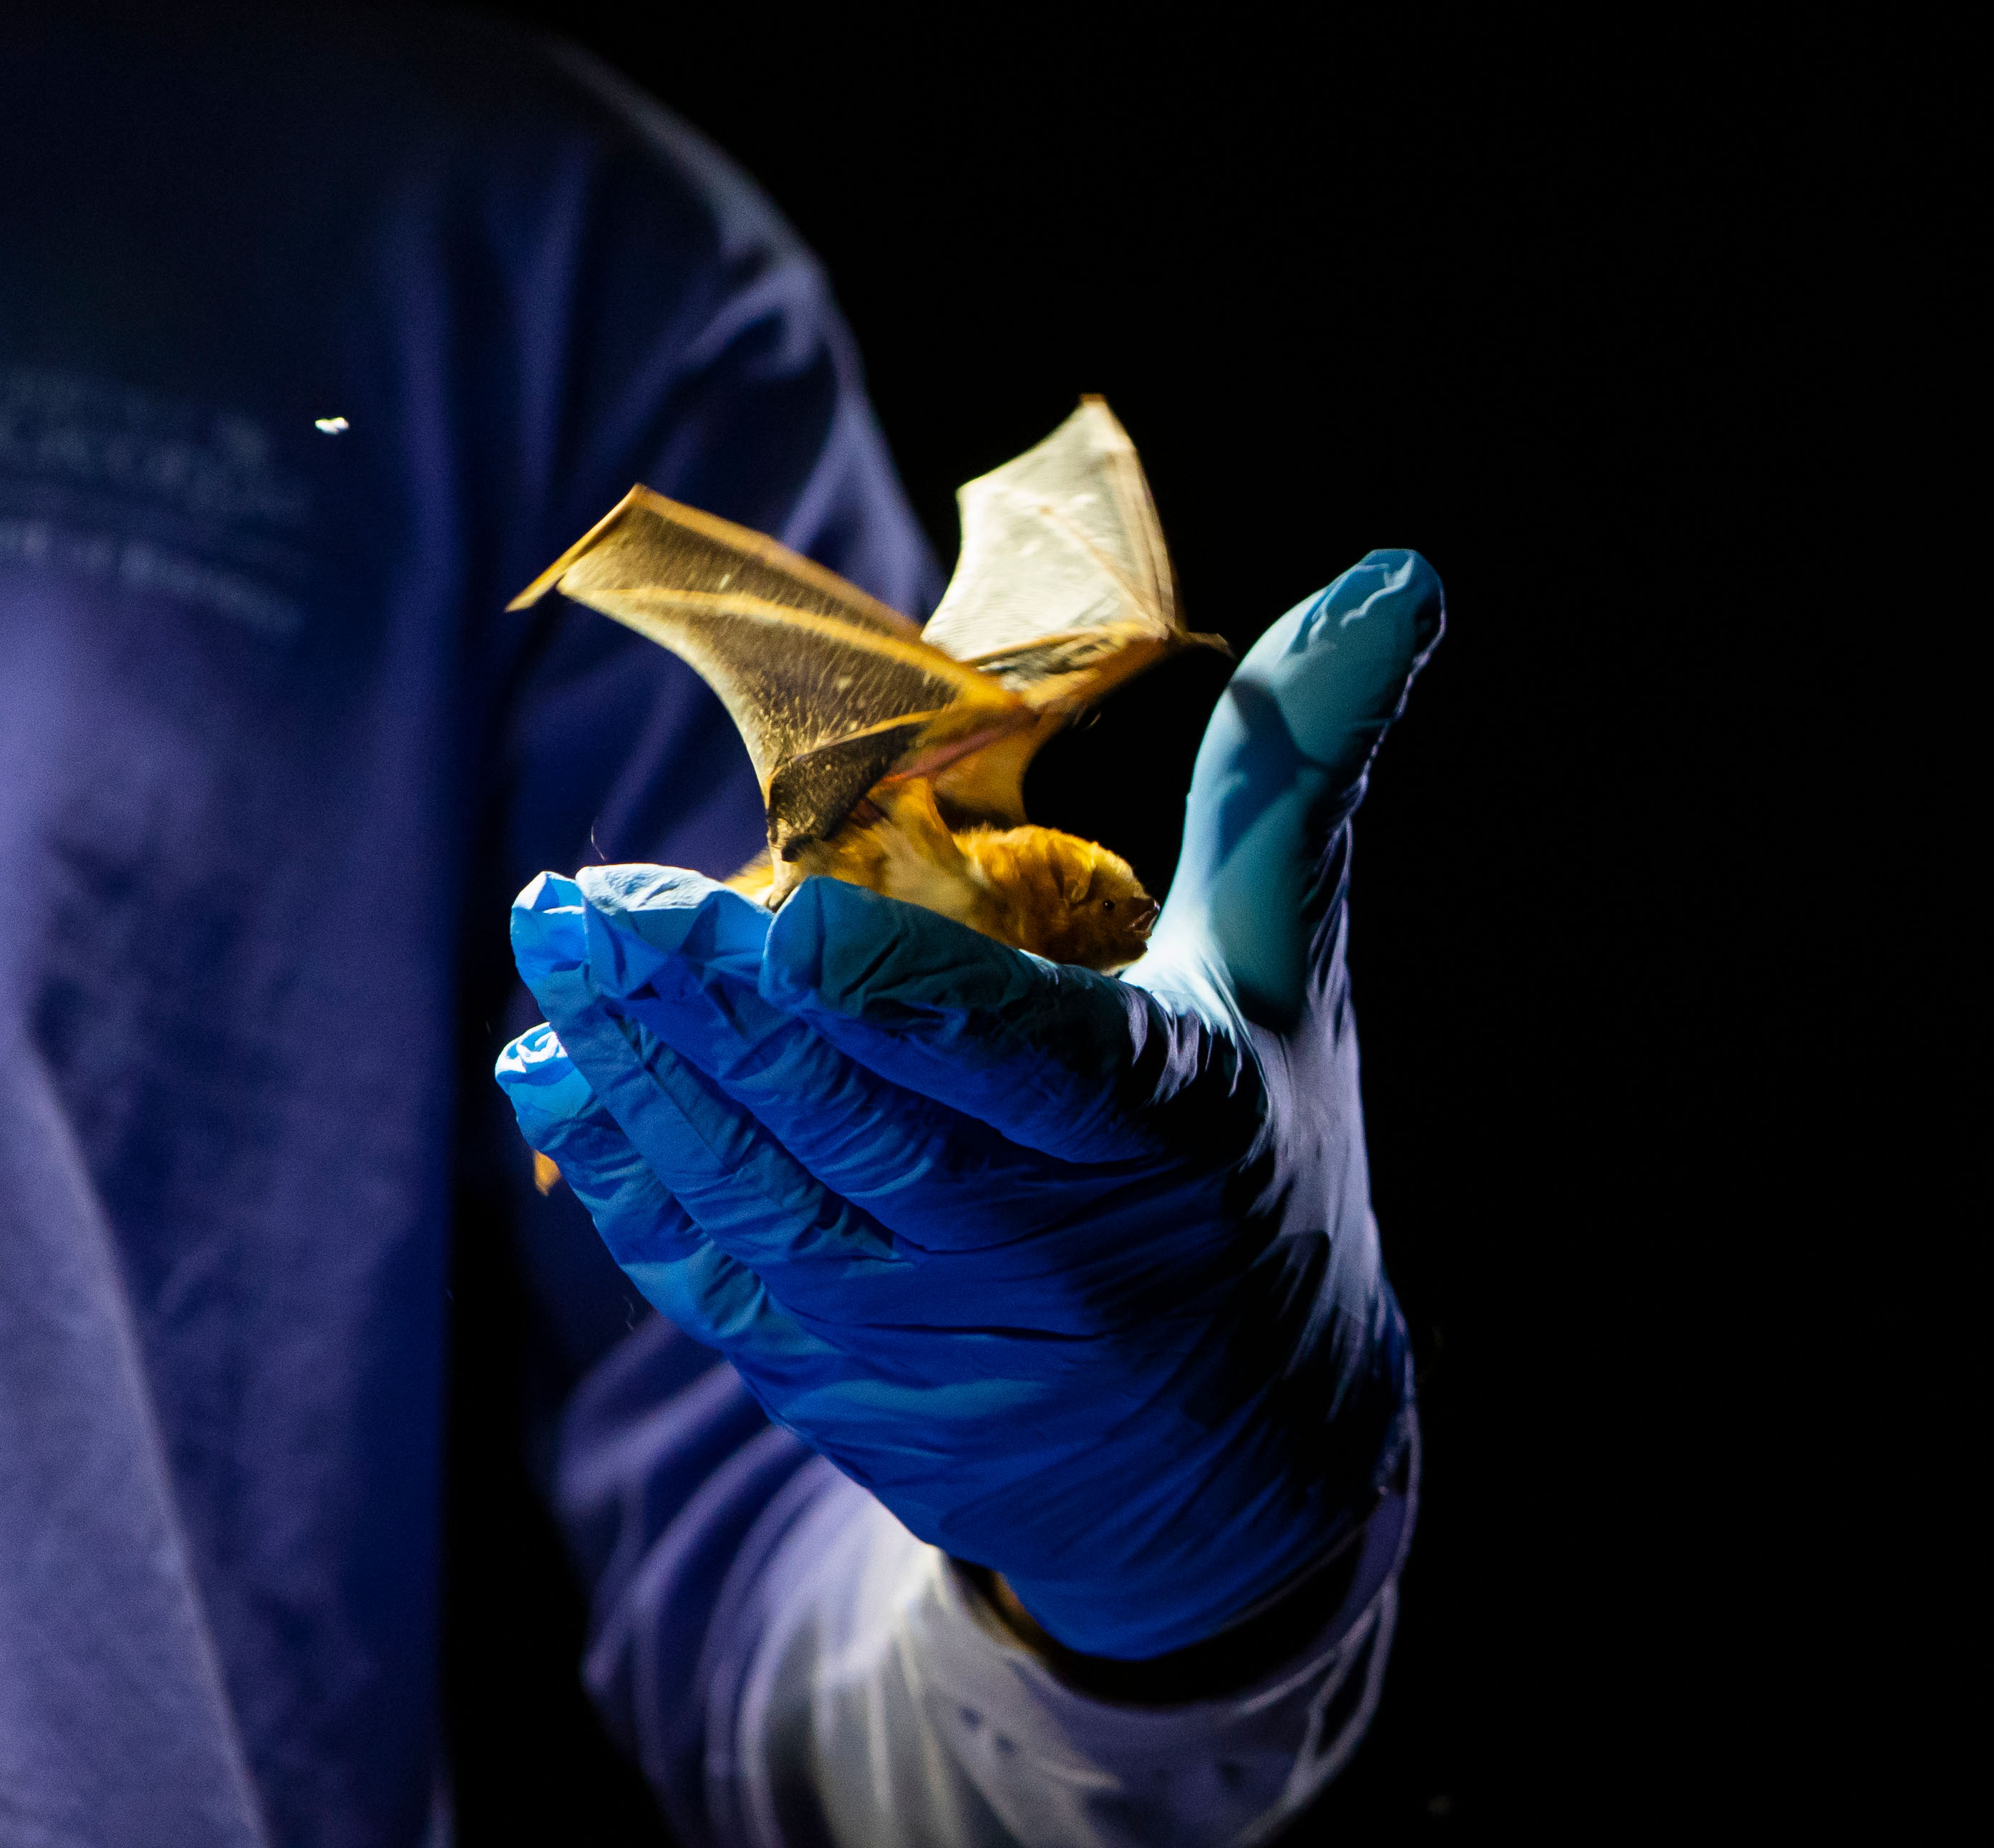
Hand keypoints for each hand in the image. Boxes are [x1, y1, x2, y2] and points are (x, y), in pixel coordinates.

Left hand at [498, 551, 1442, 1658]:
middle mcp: (1050, 1254)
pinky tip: (558, 1080)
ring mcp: (937, 1339)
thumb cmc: (1258, 1165)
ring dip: (645, 1078)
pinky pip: (719, 1291)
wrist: (1238, 1462)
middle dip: (712, 1011)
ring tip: (558, 946)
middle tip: (587, 896)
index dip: (913, 999)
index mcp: (1170, 1130)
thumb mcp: (1285, 975)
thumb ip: (1292, 780)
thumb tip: (1394, 574)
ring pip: (764, 1204)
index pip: (1037, 1061)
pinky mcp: (851, 1392)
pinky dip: (631, 1184)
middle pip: (859, 1127)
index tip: (795, 921)